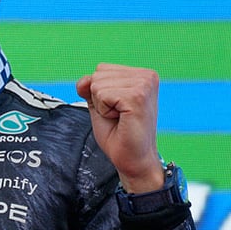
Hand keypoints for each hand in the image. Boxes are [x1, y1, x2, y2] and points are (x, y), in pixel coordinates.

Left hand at [75, 63, 164, 193]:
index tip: (118, 110)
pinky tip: (121, 120)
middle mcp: (147, 76)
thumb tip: (83, 80)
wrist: (133, 160)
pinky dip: (104, 111)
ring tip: (120, 118)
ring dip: (102, 106)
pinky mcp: (138, 97)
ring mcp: (144, 85)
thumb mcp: (99, 105)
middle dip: (100, 99)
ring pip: (98, 84)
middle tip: (118, 116)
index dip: (100, 93)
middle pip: (98, 74)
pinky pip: (102, 95)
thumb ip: (90, 88)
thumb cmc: (119, 135)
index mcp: (142, 75)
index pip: (101, 69)